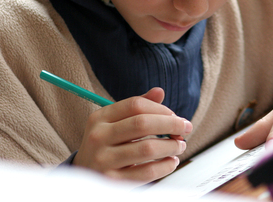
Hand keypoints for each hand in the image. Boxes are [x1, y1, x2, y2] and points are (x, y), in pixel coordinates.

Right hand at [73, 87, 191, 183]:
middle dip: (171, 124)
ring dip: (171, 146)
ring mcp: (103, 160)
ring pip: (147, 148)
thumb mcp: (115, 123)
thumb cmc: (107, 145)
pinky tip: (171, 162)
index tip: (176, 116)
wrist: (85, 174)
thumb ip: (137, 108)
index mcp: (100, 118)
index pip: (136, 105)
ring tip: (180, 146)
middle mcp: (98, 137)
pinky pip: (147, 172)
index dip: (161, 109)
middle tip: (186, 128)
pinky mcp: (112, 181)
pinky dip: (165, 166)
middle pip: (143, 124)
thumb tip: (159, 91)